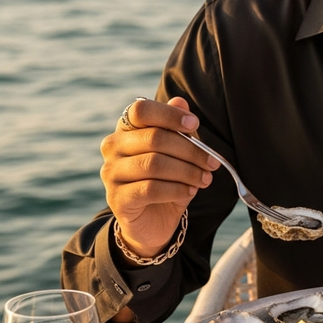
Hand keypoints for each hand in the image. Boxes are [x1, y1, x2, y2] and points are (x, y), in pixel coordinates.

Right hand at [100, 97, 219, 259]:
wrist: (153, 220)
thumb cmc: (167, 179)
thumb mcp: (178, 153)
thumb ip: (178, 128)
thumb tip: (181, 101)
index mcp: (126, 129)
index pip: (141, 110)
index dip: (169, 114)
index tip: (194, 124)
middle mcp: (113, 147)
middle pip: (154, 138)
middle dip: (190, 150)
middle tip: (212, 162)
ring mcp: (111, 173)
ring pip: (154, 164)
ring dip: (187, 171)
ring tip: (205, 179)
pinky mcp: (116, 199)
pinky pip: (150, 188)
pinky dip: (176, 189)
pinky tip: (190, 192)